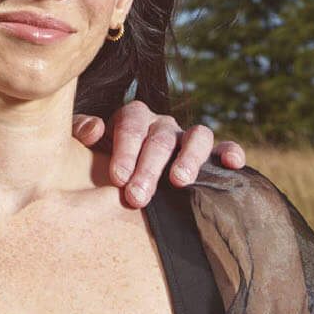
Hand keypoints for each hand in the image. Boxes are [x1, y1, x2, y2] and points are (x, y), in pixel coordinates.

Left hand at [74, 101, 245, 207]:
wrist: (122, 176)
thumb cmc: (101, 161)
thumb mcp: (83, 147)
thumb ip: (80, 133)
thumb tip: (95, 128)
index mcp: (133, 117)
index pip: (131, 126)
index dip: (125, 150)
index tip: (118, 178)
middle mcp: (162, 124)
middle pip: (160, 139)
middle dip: (149, 168)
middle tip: (137, 196)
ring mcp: (186, 137)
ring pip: (196, 136)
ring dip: (189, 158)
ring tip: (180, 182)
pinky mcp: (208, 153)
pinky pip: (223, 146)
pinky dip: (230, 151)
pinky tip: (233, 164)